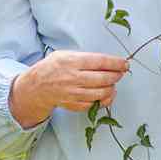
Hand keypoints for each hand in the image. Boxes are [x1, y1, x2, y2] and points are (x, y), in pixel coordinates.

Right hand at [9, 49, 128, 124]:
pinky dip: (102, 100)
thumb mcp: (65, 55)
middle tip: (120, 73)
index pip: (100, 62)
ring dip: (111, 88)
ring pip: (101, 93)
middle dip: (116, 76)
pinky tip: (104, 94)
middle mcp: (73, 78)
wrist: (36, 87)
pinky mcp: (73, 105)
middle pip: (103, 78)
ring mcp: (73, 93)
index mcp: (72, 62)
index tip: (124, 64)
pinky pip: (93, 104)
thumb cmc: (52, 68)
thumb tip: (107, 62)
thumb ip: (84, 58)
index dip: (116, 63)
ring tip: (112, 83)